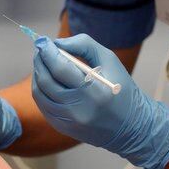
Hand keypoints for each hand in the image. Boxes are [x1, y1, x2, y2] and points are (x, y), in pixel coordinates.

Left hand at [32, 35, 168, 168]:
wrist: (130, 126)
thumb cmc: (121, 89)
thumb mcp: (110, 60)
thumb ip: (84, 45)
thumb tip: (56, 43)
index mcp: (94, 91)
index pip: (60, 68)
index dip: (47, 52)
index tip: (42, 41)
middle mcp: (79, 109)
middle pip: (47, 81)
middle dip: (39, 61)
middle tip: (40, 49)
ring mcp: (69, 121)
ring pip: (40, 94)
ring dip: (37, 75)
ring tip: (42, 63)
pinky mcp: (63, 128)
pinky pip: (43, 106)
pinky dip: (40, 90)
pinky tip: (45, 80)